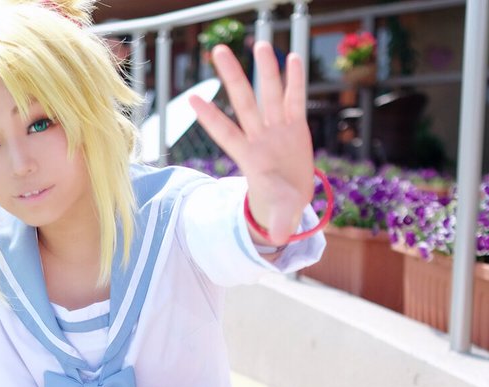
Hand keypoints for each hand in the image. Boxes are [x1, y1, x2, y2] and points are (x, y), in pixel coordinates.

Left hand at [189, 41, 314, 244]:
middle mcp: (260, 138)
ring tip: (260, 44)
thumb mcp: (279, 218)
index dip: (211, 118)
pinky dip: (294, 82)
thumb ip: (278, 223)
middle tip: (218, 50)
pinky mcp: (295, 127)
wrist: (289, 201)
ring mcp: (277, 130)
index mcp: (250, 158)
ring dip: (265, 71)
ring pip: (268, 94)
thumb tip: (279, 239)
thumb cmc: (277, 208)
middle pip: (244, 102)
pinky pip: (295, 100)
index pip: (226, 134)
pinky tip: (293, 59)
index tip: (192, 99)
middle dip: (232, 77)